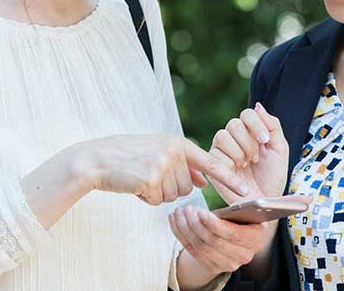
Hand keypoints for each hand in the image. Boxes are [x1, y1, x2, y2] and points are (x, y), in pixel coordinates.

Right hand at [75, 134, 248, 204]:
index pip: (210, 163)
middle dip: (169, 187)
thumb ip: (183, 164)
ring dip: (158, 192)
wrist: (97, 159)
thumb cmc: (129, 157)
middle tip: (149, 174)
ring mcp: (162, 165)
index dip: (229, 178)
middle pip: (187, 187)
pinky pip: (158, 200)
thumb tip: (203, 180)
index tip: (246, 191)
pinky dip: (147, 197)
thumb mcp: (159, 152)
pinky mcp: (150, 179)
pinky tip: (134, 184)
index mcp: (178, 143)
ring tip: (141, 177)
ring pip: (174, 195)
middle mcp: (174, 152)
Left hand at [170, 206, 269, 275]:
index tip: (200, 212)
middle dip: (196, 224)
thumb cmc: (243, 217)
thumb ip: (242, 207)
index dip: (214, 224)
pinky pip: (192, 251)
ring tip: (179, 212)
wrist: (238, 237)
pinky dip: (181, 235)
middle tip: (185, 209)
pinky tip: (174, 221)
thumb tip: (240, 202)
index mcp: (256, 239)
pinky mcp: (212, 267)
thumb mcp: (247, 210)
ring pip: (200, 247)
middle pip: (213, 241)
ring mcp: (227, 264)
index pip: (232, 234)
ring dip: (185, 228)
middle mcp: (243, 255)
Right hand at [209, 103, 288, 203]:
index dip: (256, 124)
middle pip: (234, 124)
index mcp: (250, 132)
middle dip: (248, 141)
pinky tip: (238, 173)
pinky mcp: (213, 165)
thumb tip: (258, 105)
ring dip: (239, 152)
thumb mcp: (279, 149)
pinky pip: (216, 154)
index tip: (265, 140)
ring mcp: (221, 151)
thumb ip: (272, 125)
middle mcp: (234, 139)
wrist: (265, 202)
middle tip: (256, 158)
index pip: (247, 114)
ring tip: (246, 165)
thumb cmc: (272, 177)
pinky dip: (231, 163)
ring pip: (222, 135)